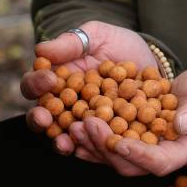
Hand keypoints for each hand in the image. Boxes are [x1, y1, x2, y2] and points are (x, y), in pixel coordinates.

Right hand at [21, 21, 161, 154]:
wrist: (151, 63)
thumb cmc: (118, 45)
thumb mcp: (96, 35)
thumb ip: (71, 42)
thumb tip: (41, 49)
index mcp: (53, 80)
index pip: (34, 84)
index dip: (37, 83)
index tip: (49, 78)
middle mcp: (62, 106)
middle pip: (41, 116)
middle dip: (40, 118)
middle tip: (44, 117)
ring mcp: (81, 124)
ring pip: (63, 136)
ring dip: (60, 140)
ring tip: (64, 141)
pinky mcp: (102, 137)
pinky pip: (92, 147)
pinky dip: (89, 150)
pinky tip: (87, 151)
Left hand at [68, 64, 186, 176]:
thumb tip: (180, 125)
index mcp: (185, 151)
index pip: (159, 162)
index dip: (138, 155)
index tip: (118, 142)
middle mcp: (162, 154)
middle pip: (130, 163)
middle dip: (106, 148)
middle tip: (86, 126)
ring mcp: (146, 145)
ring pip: (115, 155)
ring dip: (93, 143)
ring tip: (74, 125)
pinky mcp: (134, 133)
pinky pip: (110, 139)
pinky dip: (92, 134)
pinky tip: (74, 122)